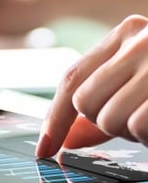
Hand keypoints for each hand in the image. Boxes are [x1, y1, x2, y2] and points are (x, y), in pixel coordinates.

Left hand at [36, 14, 147, 156]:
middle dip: (104, 121)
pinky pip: (138, 127)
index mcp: (127, 34)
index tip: (45, 148)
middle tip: (136, 114)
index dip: (54, 119)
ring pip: (109, 118)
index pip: (71, 79)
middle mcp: (142, 40)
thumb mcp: (138, 83)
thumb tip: (63, 140)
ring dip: (131, 129)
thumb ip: (101, 106)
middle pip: (84, 102)